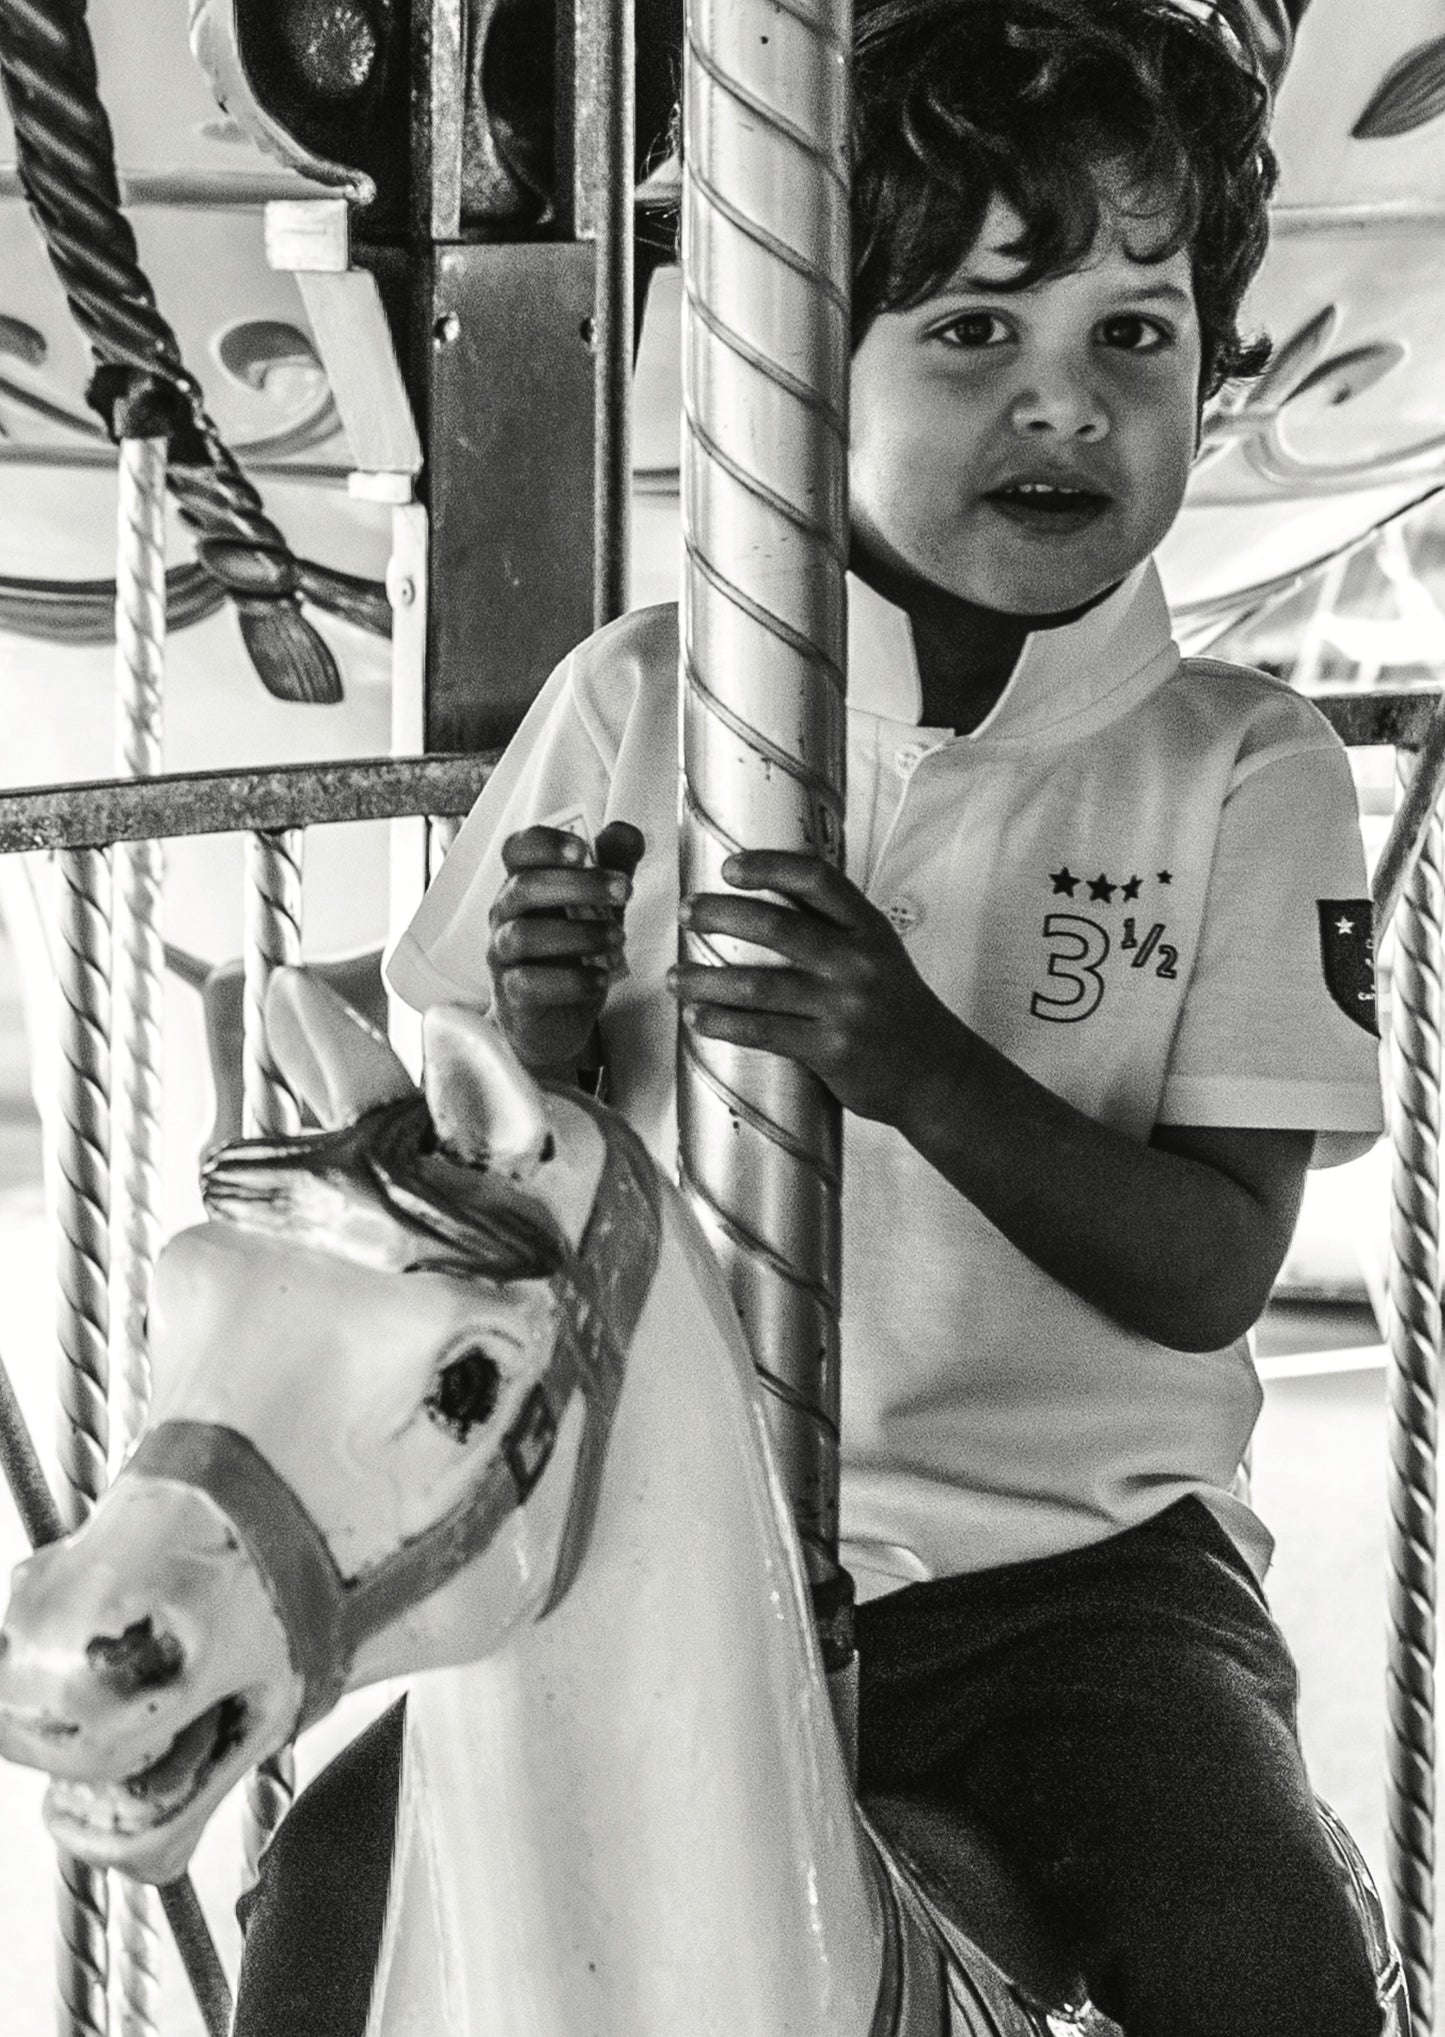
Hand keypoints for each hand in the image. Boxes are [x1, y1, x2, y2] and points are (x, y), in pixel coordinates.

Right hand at [488, 821, 644, 1073]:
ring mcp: (503, 956)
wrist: (557, 1020)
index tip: (584, 850)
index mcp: (524, 884)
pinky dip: (571, 980)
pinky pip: (530, 984)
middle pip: (524, 887)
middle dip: (577, 885)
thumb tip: (627, 832)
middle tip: (625, 892)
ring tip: (618, 937)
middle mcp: (506, 915)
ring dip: (579, 934)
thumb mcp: (600, 907)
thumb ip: (612, 868)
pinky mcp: (512, 996)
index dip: (546, 843)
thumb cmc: (575, 952)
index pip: (517, 850)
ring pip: (524, 935)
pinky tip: (602, 980)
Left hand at [667, 850, 952, 1125]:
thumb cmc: (894, 1008)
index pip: (817, 880)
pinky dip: (724, 1023)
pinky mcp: (831, 1050)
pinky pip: (764, 1032)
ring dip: (707, 979)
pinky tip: (699, 1018)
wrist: (933, 1074)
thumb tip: (764, 899)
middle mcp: (858, 962)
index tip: (728, 867)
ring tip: (675, 977)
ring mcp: (845, 1007)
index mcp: (869, 927)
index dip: (769, 866)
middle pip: (778, 928)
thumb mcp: (878, 953)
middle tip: (686, 913)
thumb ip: (833, 927)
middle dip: (721, 915)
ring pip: (759, 985)